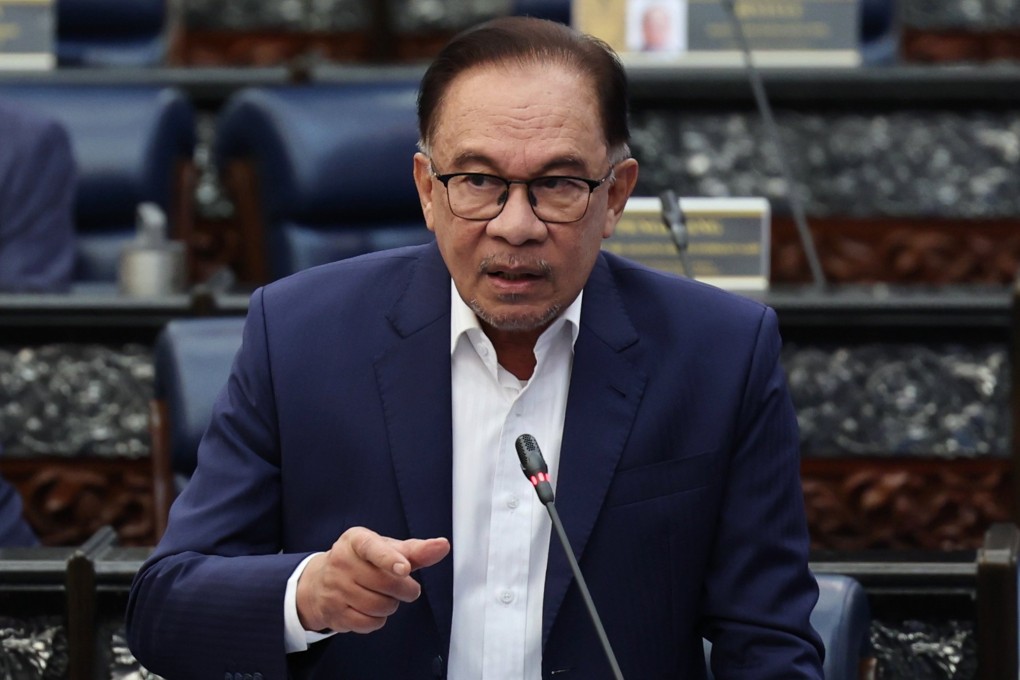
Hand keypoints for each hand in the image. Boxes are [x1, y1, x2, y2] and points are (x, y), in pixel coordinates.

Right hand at [296, 526, 449, 633]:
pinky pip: (368, 623)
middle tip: (406, 587)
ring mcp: (335, 588)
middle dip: (405, 589)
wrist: (320, 581)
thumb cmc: (362, 561)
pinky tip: (372, 609)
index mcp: (357, 540)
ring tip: (385, 596)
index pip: (373, 548)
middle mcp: (341, 561)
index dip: (390, 559)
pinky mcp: (334, 613)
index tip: (404, 568)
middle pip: (387, 583)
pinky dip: (378, 620)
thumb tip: (443, 546)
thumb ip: (416, 550)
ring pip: (379, 606)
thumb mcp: (386, 549)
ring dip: (391, 605)